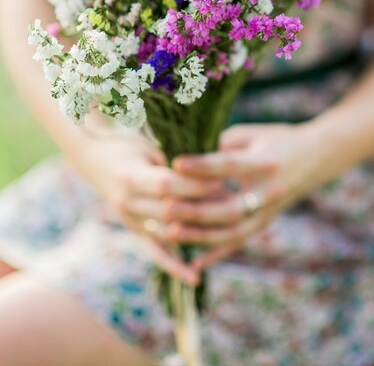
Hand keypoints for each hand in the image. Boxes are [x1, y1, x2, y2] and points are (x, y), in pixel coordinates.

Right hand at [77, 129, 221, 285]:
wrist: (95, 158)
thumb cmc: (128, 144)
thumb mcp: (148, 146)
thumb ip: (171, 161)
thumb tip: (208, 169)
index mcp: (129, 176)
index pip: (166, 185)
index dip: (193, 184)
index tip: (220, 178)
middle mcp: (127, 202)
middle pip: (169, 211)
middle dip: (201, 206)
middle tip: (229, 200)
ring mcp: (129, 220)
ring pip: (166, 233)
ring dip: (195, 231)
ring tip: (224, 224)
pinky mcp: (134, 231)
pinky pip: (155, 252)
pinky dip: (174, 267)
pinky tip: (194, 278)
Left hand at [169, 123, 322, 271]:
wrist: (316, 157)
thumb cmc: (277, 139)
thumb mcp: (251, 135)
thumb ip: (221, 145)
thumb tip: (188, 156)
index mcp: (265, 163)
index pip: (229, 166)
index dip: (202, 166)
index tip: (175, 163)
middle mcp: (268, 192)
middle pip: (229, 208)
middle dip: (195, 210)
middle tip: (166, 206)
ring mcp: (267, 212)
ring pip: (232, 232)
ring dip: (199, 235)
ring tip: (169, 232)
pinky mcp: (264, 223)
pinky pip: (237, 243)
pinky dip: (215, 254)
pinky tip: (192, 263)